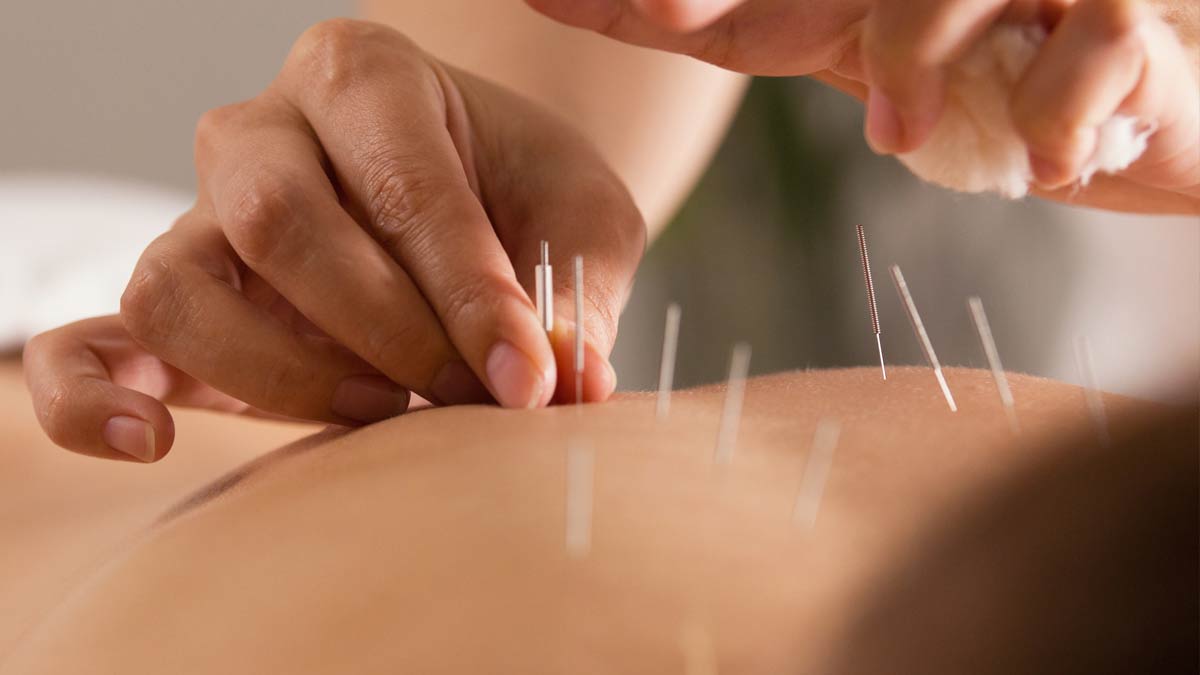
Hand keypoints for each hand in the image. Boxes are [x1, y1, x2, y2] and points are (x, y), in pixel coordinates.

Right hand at [23, 19, 642, 461]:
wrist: (470, 193)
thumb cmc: (520, 195)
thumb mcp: (578, 222)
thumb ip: (576, 295)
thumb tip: (571, 383)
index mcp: (365, 75)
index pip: (401, 184)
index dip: (468, 293)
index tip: (527, 380)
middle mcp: (264, 132)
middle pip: (278, 220)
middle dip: (386, 330)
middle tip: (469, 396)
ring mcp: (203, 215)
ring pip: (182, 287)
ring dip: (286, 374)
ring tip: (388, 413)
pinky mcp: (180, 300)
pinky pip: (97, 342)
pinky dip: (94, 397)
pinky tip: (151, 441)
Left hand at [529, 0, 1199, 211]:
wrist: (1124, 105)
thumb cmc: (957, 74)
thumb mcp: (822, 41)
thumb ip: (709, 19)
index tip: (593, 5)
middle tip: (663, 9)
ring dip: (913, 53)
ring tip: (896, 136)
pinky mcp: (1127, 22)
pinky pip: (1097, 42)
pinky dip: (1058, 111)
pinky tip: (1048, 160)